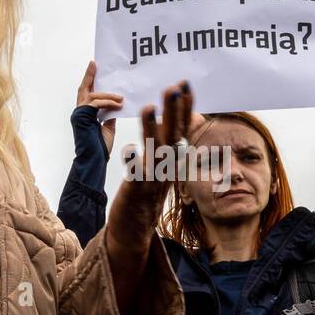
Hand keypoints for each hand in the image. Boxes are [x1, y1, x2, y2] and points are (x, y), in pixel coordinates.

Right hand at [76, 61, 121, 153]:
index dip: (90, 81)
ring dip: (109, 95)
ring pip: (93, 95)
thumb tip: (116, 105)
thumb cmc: (100, 148)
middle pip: (84, 88)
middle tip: (94, 64)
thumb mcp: (108, 128)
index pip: (87, 94)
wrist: (94, 160)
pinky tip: (119, 104)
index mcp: (84, 114)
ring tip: (121, 98)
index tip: (94, 69)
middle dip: (89, 76)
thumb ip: (109, 115)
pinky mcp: (82, 117)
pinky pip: (96, 103)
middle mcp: (79, 112)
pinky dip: (108, 103)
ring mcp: (79, 114)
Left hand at [105, 82, 192, 314]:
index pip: (180, 128)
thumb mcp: (159, 166)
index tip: (186, 83)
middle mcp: (165, 168)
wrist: (133, 231)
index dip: (184, 106)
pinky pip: (136, 176)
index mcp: (170, 161)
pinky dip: (134, 162)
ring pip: (156, 152)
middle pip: (173, 135)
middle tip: (175, 86)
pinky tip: (129, 148)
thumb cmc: (144, 196)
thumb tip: (179, 121)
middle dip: (174, 110)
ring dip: (154, 129)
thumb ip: (166, 143)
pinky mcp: (135, 192)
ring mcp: (152, 180)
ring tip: (151, 106)